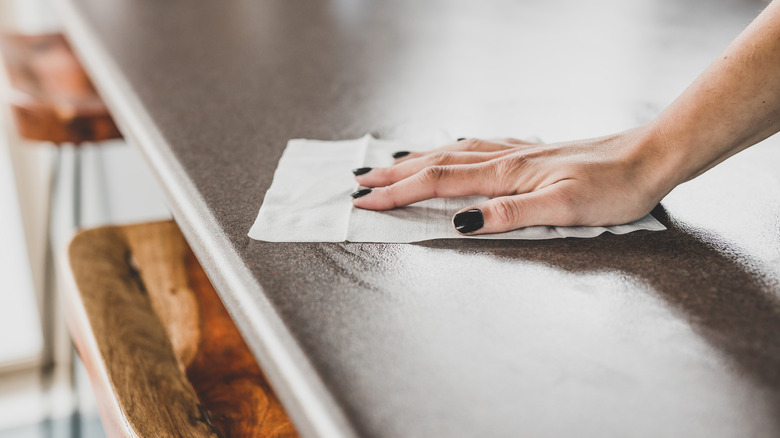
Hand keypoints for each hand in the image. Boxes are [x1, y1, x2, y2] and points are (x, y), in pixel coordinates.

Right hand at [351, 129, 676, 234]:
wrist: (649, 158)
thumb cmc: (613, 187)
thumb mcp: (564, 208)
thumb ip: (511, 214)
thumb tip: (462, 222)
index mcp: (507, 173)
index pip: (438, 182)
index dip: (399, 192)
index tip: (366, 201)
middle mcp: (506, 158)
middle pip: (436, 162)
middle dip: (395, 173)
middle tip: (361, 180)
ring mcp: (518, 152)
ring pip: (453, 152)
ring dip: (417, 158)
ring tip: (391, 162)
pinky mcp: (531, 153)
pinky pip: (477, 148)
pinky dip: (451, 150)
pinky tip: (452, 150)